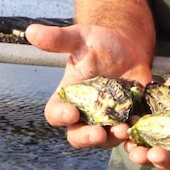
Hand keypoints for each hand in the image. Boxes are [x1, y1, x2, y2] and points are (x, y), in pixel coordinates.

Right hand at [25, 23, 152, 148]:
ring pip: (105, 139)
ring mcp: (107, 118)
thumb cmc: (98, 43)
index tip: (71, 112)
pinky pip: (128, 134)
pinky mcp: (127, 119)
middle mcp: (84, 113)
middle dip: (86, 138)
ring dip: (113, 137)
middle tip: (98, 134)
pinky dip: (133, 134)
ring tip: (124, 129)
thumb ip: (58, 39)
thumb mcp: (80, 38)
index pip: (55, 113)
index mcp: (68, 96)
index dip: (60, 116)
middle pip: (77, 135)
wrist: (128, 46)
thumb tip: (31, 31)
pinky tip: (139, 125)